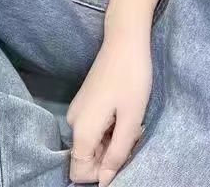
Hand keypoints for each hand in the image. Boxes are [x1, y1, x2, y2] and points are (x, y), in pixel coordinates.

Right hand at [66, 31, 152, 185]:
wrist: (125, 38)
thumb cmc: (132, 76)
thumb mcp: (131, 117)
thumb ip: (117, 151)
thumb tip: (105, 181)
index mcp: (82, 130)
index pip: (80, 172)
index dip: (103, 172)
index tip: (125, 154)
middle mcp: (74, 122)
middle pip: (88, 157)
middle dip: (112, 154)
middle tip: (135, 133)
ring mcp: (79, 110)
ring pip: (94, 141)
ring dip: (114, 139)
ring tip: (134, 120)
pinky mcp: (87, 101)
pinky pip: (96, 126)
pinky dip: (112, 126)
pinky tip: (128, 111)